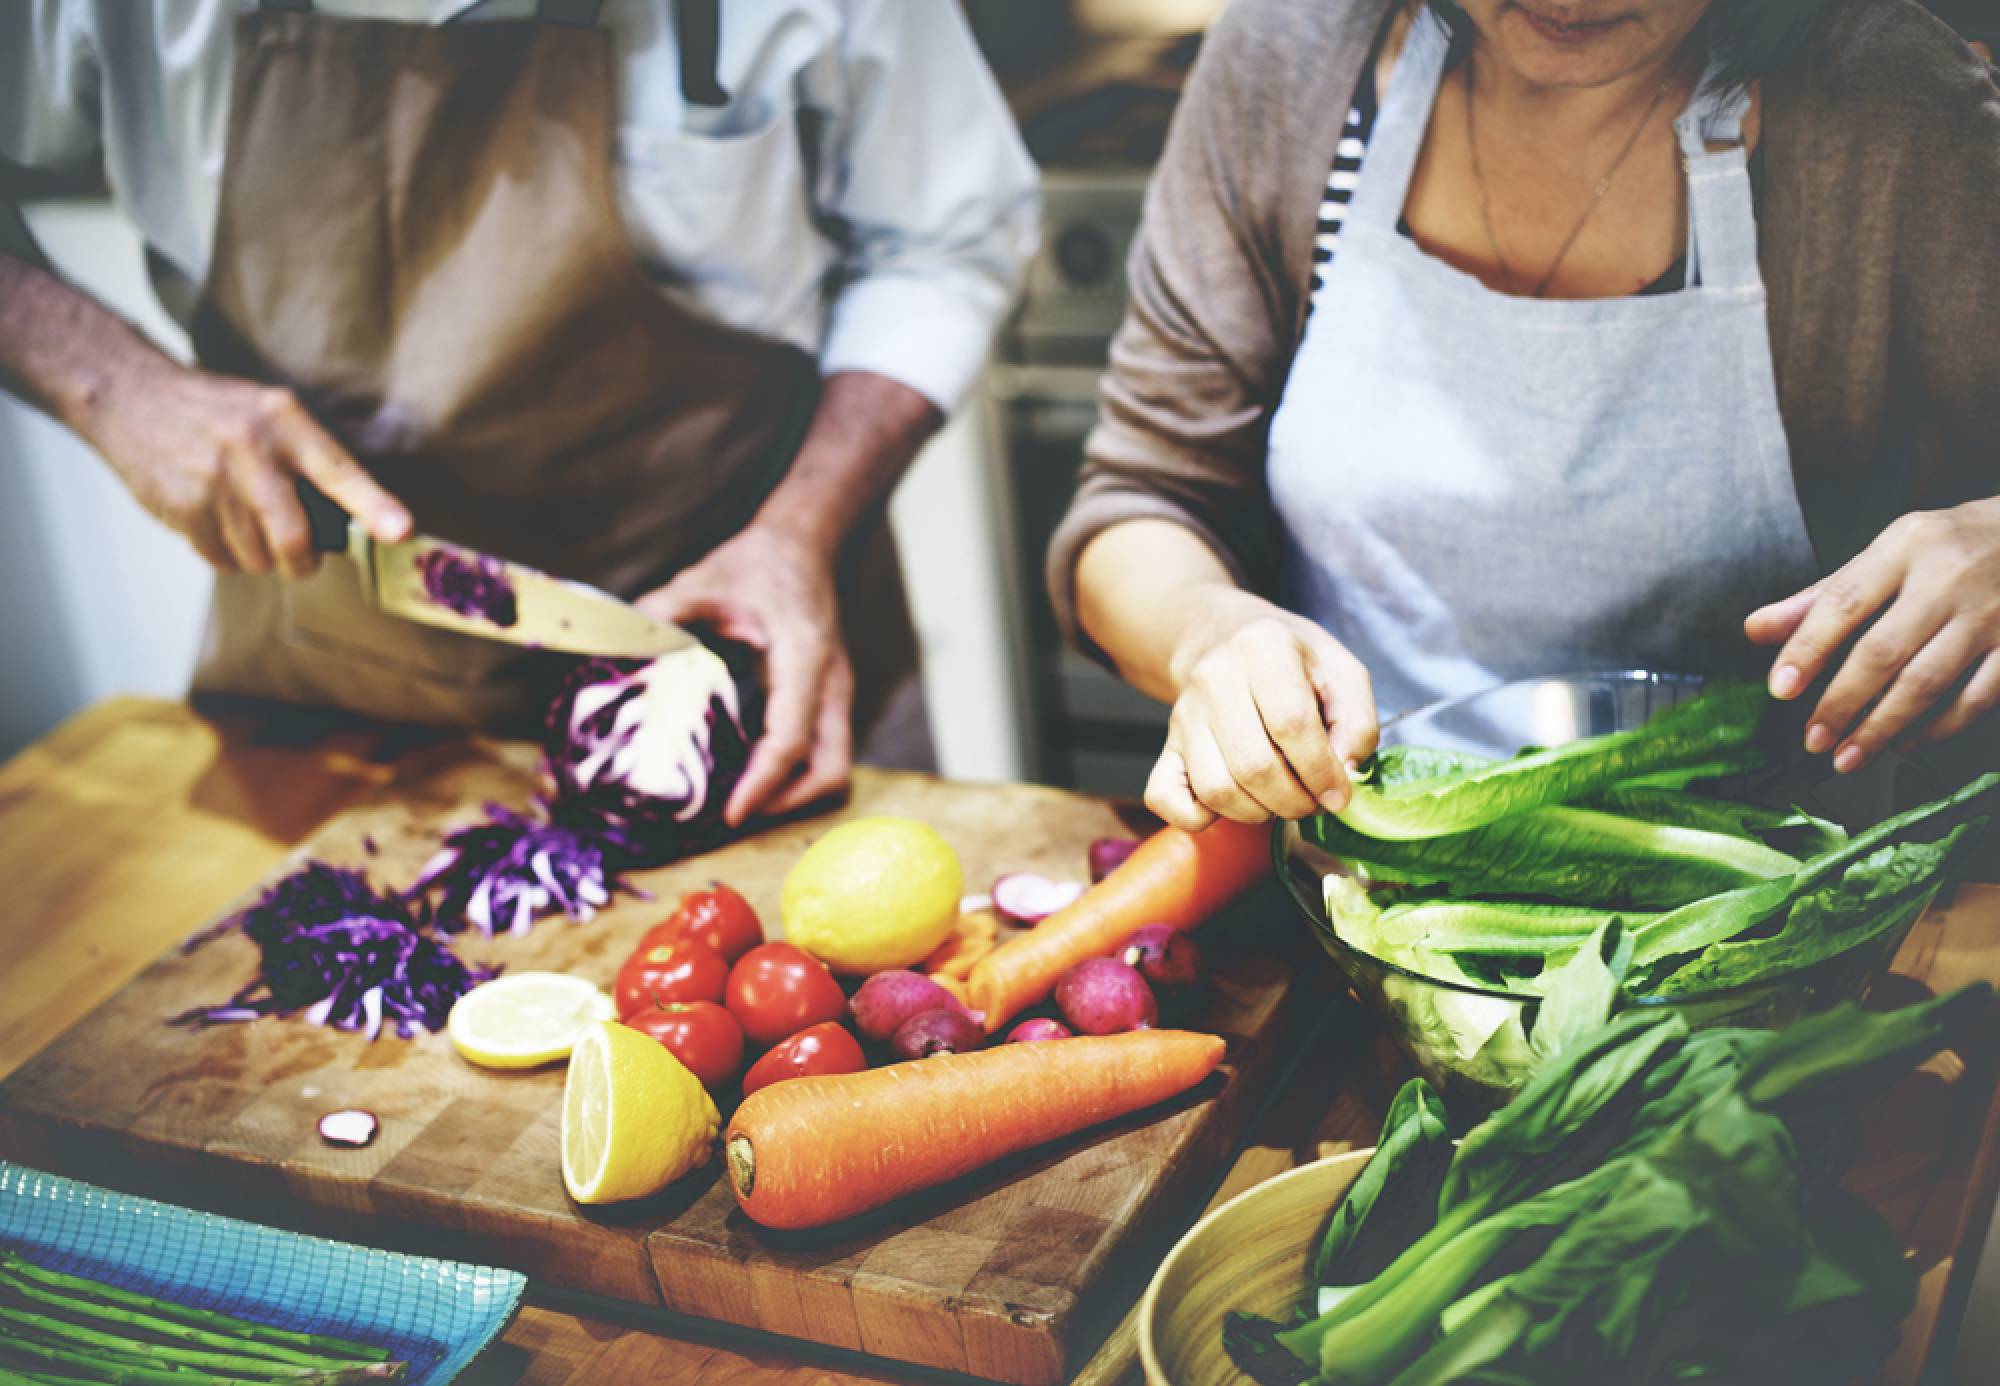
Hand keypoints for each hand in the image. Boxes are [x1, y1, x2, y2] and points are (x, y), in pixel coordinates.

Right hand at [78, 359, 409, 575]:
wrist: (131, 397)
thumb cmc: (219, 413)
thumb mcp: (271, 412)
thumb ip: (309, 459)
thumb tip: (351, 521)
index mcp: (285, 422)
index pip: (338, 471)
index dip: (372, 505)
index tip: (401, 531)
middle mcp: (251, 452)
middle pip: (294, 538)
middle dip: (303, 561)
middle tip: (302, 557)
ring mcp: (213, 483)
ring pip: (258, 557)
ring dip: (261, 556)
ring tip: (248, 522)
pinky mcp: (183, 508)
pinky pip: (223, 561)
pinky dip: (229, 555)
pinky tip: (218, 522)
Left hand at [638, 525, 851, 825]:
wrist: (802, 545)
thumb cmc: (758, 563)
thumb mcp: (706, 578)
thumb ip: (667, 608)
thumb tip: (626, 643)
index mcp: (805, 657)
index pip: (793, 737)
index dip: (764, 782)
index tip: (732, 813)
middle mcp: (830, 683)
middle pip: (830, 769)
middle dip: (788, 803)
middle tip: (736, 814)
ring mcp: (834, 694)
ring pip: (832, 767)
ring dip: (792, 794)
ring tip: (741, 803)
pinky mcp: (826, 700)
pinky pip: (820, 753)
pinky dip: (791, 774)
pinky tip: (749, 773)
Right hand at [1145, 588, 1378, 831]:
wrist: (1225, 640)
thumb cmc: (1292, 661)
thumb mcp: (1341, 671)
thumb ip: (1358, 722)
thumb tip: (1344, 773)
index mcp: (1262, 646)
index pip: (1291, 724)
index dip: (1321, 771)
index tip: (1338, 794)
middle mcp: (1214, 677)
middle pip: (1253, 765)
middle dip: (1294, 800)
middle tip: (1313, 801)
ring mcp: (1184, 714)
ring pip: (1216, 788)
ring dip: (1257, 812)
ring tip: (1280, 800)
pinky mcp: (1167, 745)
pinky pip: (1165, 798)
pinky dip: (1198, 817)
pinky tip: (1231, 806)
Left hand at [1746, 499, 1999, 772]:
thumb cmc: (1944, 550)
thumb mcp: (1883, 555)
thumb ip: (1820, 597)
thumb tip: (1755, 630)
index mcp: (1903, 548)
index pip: (1843, 602)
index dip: (1807, 648)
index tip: (1780, 689)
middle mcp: (1947, 579)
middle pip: (1884, 652)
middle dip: (1841, 703)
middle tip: (1813, 740)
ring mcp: (1990, 614)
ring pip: (1928, 682)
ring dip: (1882, 728)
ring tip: (1848, 756)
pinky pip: (1976, 697)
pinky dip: (1937, 728)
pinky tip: (1905, 743)